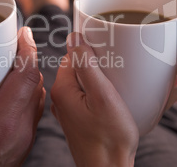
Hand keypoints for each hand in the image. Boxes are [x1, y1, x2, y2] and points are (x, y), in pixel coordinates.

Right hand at [0, 27, 44, 166]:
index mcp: (0, 126)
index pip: (27, 78)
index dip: (29, 51)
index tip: (24, 33)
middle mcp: (19, 131)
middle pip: (35, 84)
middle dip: (28, 59)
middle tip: (12, 42)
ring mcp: (23, 138)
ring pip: (36, 96)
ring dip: (28, 76)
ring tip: (9, 61)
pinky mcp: (21, 143)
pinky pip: (31, 110)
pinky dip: (25, 92)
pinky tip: (7, 87)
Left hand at [51, 32, 137, 166]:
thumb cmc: (109, 138)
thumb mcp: (103, 95)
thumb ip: (87, 65)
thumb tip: (74, 37)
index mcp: (62, 89)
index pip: (71, 55)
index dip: (90, 51)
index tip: (108, 55)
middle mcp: (61, 98)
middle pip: (76, 67)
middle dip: (95, 64)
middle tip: (115, 73)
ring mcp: (68, 110)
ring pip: (83, 81)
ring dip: (98, 78)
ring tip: (115, 87)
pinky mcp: (78, 118)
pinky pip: (86, 96)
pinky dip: (98, 93)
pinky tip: (111, 100)